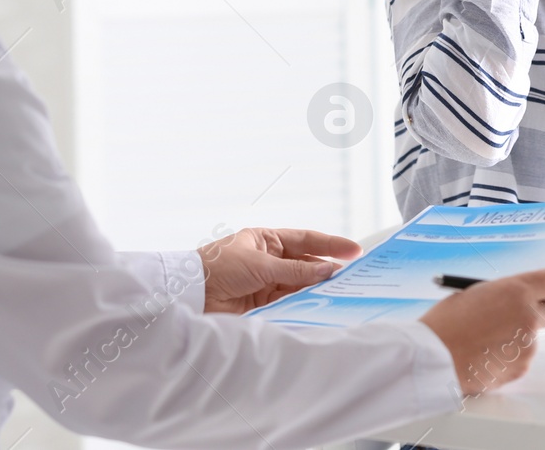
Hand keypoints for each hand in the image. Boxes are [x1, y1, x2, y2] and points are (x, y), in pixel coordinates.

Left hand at [197, 227, 360, 313]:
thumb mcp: (260, 265)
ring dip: (316, 289)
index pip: (306, 240)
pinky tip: (317, 305)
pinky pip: (287, 301)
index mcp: (266, 240)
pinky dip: (302, 303)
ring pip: (298, 285)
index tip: (355, 250)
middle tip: (352, 277)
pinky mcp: (261, 304)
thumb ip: (295, 271)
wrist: (189, 295)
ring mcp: (266, 282)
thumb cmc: (218, 268)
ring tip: (339, 293)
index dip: (331, 245)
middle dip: (327, 270)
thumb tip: (327, 272)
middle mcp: (269, 260)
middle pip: (305, 264)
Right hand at [418, 266, 544, 395]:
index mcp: (517, 290)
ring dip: (515, 339)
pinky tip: (484, 356)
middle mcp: (529, 316)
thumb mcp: (476, 292)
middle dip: (529, 314)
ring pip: (529, 339)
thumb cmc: (447, 322)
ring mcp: (527, 345)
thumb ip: (505, 294)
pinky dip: (506, 358)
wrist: (433, 357)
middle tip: (502, 318)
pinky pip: (520, 359)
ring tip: (483, 342)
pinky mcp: (520, 368)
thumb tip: (519, 300)